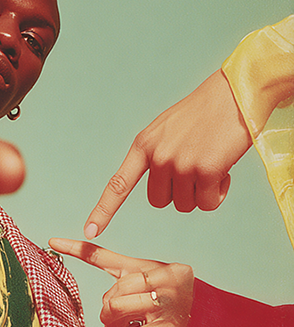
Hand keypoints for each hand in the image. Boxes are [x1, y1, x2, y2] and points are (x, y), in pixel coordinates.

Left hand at [49, 238, 193, 326]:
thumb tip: (81, 264)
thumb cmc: (171, 296)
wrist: (211, 322)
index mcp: (150, 267)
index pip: (107, 257)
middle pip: (109, 296)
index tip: (51, 241)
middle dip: (109, 311)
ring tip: (131, 326)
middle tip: (122, 317)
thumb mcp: (148, 275)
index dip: (77, 248)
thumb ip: (116, 268)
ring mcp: (164, 306)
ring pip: (114, 314)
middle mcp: (159, 282)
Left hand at [84, 70, 252, 238]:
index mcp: (143, 146)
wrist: (234, 95)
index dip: (103, 210)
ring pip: (185, 205)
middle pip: (158, 202)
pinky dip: (218, 194)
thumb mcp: (166, 131)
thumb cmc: (203, 114)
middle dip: (177, 193)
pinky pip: (208, 203)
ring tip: (211, 164)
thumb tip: (160, 186)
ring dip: (201, 193)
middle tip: (195, 170)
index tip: (90, 231)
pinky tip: (224, 170)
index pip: (118, 185)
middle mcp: (157, 157)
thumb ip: (155, 155)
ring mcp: (180, 164)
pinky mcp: (206, 170)